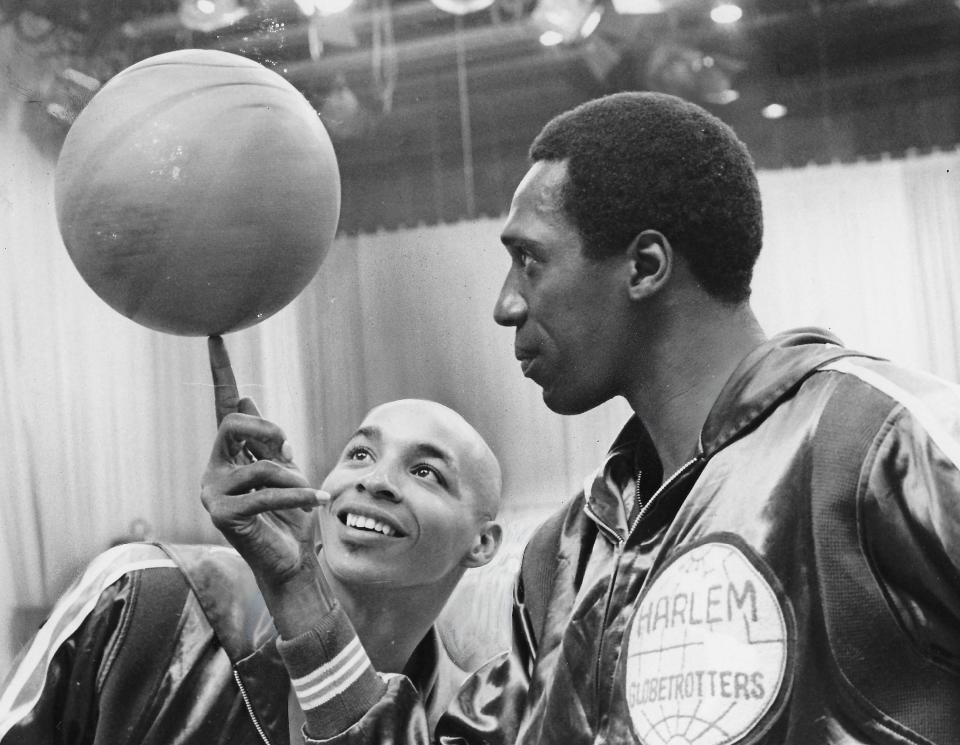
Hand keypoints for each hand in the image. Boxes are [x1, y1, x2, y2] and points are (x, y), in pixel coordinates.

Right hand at [201, 336, 327, 590]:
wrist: (291, 562)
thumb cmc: (290, 518)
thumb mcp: (287, 472)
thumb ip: (268, 442)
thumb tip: (247, 398)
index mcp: (229, 456)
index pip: (223, 406)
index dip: (220, 372)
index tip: (216, 336)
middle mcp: (214, 470)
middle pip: (233, 422)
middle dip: (268, 430)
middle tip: (290, 451)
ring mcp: (213, 493)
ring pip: (259, 464)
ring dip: (292, 478)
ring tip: (306, 493)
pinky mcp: (222, 515)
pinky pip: (266, 493)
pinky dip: (298, 497)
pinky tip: (318, 501)